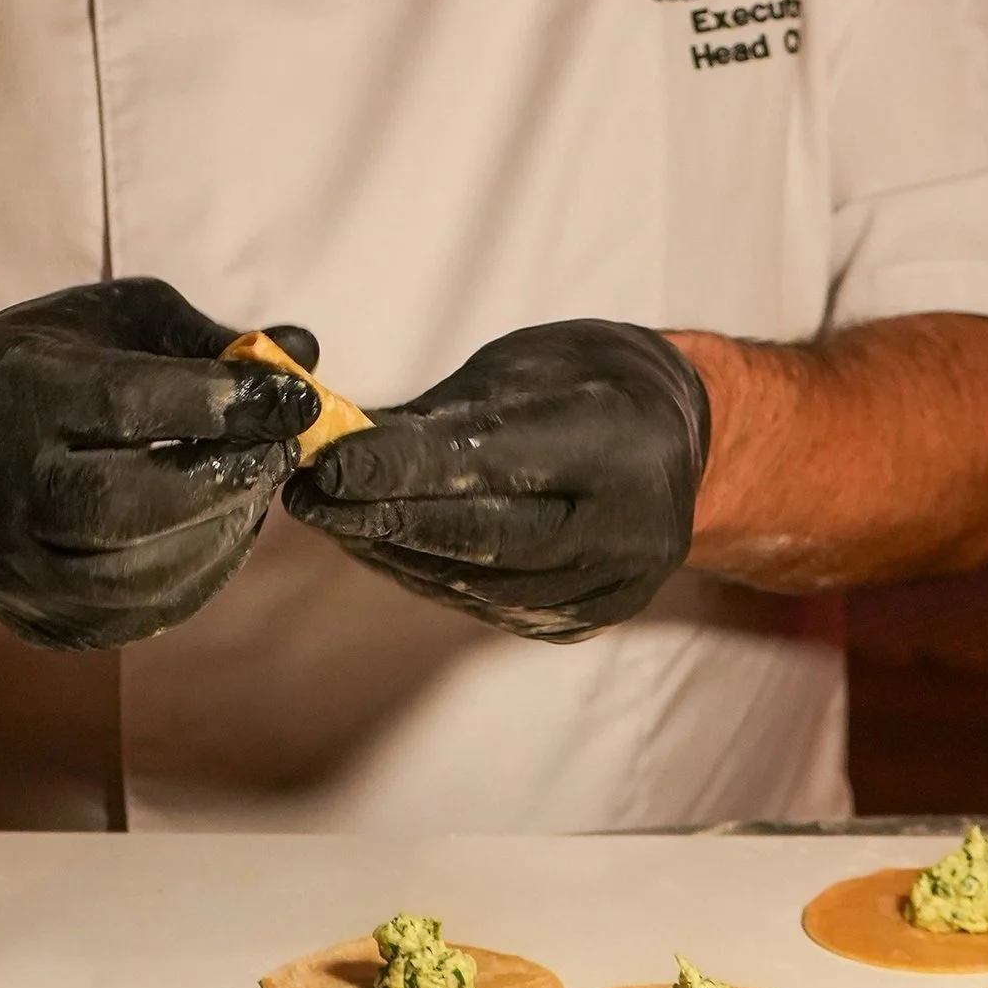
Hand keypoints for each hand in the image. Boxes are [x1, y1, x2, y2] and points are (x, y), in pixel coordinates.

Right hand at [0, 279, 320, 649]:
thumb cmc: (60, 359)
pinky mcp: (22, 610)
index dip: (223, 405)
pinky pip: (122, 618)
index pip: (122, 403)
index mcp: (13, 386)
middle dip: (221, 483)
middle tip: (278, 458)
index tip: (296, 401)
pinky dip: (190, 583)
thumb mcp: (124, 321)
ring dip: (215, 541)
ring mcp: (0, 558)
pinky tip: (219, 541)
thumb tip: (303, 353)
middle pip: (119, 504)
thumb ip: (209, 342)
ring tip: (254, 500)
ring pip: (124, 577)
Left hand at [283, 320, 709, 638]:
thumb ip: (442, 417)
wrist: (678, 435)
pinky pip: (492, 606)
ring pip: (479, 582)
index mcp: (619, 440)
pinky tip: (383, 547)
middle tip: (309, 498)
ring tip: (332, 518)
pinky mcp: (592, 617)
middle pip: (483, 537)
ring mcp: (614, 583)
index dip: (400, 469)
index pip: (491, 464)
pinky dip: (429, 576)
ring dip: (394, 552)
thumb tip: (335, 441)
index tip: (324, 465)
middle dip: (384, 518)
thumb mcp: (522, 370)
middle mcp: (629, 524)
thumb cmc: (585, 382)